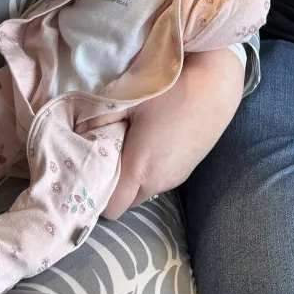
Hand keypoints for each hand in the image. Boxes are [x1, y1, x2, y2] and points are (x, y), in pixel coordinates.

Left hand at [101, 49, 244, 219]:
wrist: (216, 84)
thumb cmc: (169, 90)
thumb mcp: (128, 98)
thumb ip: (98, 118)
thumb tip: (77, 131)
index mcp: (140, 170)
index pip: (110, 208)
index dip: (96, 194)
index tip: (89, 170)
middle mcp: (158, 183)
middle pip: (126, 202)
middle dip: (113, 186)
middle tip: (106, 154)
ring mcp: (176, 178)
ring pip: (144, 192)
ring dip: (133, 178)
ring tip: (129, 145)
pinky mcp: (187, 170)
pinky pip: (160, 181)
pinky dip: (150, 171)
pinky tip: (150, 142)